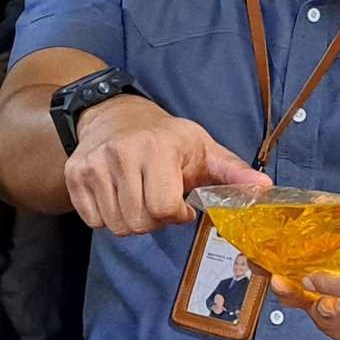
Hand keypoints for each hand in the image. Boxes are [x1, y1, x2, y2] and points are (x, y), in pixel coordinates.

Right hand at [63, 93, 268, 235]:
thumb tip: (265, 188)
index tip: (182, 205)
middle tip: (160, 199)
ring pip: (116, 225)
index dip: (177, 216)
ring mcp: (93, 165)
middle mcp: (120, 154)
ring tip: (141, 195)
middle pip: (139, 223)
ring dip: (133, 220)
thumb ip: (233, 172)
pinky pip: (93, 221)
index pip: (164, 209)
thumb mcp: (203, 148)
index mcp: (157, 149)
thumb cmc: (166, 136)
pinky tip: (121, 195)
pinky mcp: (74, 176)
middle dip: (156, 221)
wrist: (115, 113)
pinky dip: (109, 217)